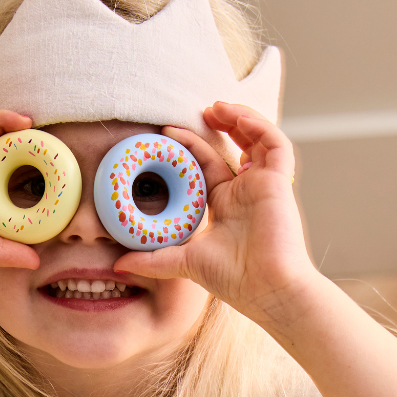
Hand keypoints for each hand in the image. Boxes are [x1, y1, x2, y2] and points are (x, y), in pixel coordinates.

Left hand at [114, 102, 316, 323]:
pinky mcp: (279, 182)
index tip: (167, 134)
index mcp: (223, 205)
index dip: (189, 147)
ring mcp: (263, 185)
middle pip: (232, 147)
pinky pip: (274, 144)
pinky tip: (236, 118)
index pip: (206, 166)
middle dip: (217, 126)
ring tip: (215, 107)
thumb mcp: (182, 263)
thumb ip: (152, 261)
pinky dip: (258, 127)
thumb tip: (117, 266)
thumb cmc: (233, 280)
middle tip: (197, 112)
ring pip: (255, 139)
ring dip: (238, 119)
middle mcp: (244, 192)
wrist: (266, 289)